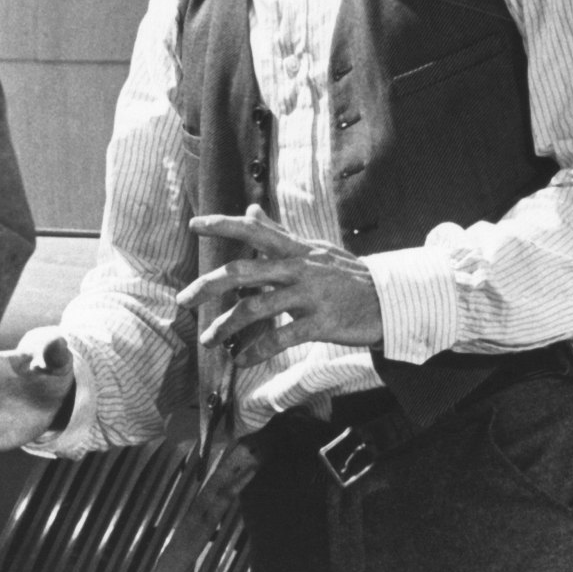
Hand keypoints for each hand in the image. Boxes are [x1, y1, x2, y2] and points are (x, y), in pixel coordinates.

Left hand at [178, 204, 382, 367]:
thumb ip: (278, 232)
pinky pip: (281, 338)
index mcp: (296, 249)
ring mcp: (310, 296)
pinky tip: (242, 360)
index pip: (254, 230)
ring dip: (226, 326)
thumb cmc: (346, 274)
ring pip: (257, 308)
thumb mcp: (313, 248)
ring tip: (209, 340)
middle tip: (182, 299)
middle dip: (208, 285)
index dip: (223, 224)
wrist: (390, 301)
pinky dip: (257, 350)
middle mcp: (299, 269)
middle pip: (244, 272)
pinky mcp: (321, 323)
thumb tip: (251, 210)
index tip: (194, 224)